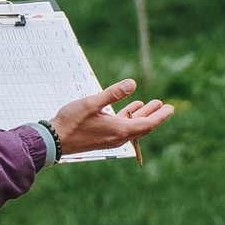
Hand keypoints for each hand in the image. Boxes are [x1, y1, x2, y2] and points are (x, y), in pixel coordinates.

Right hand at [50, 79, 173, 155]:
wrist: (54, 140)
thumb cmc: (71, 121)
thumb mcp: (92, 103)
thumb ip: (113, 93)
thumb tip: (133, 83)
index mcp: (119, 130)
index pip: (147, 124)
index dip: (160, 116)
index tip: (170, 108)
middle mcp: (118, 137)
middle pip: (142, 126)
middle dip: (155, 115)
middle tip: (167, 106)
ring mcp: (110, 139)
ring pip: (132, 126)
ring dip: (142, 115)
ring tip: (151, 103)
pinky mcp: (103, 137)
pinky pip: (122, 128)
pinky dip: (129, 117)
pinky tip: (129, 109)